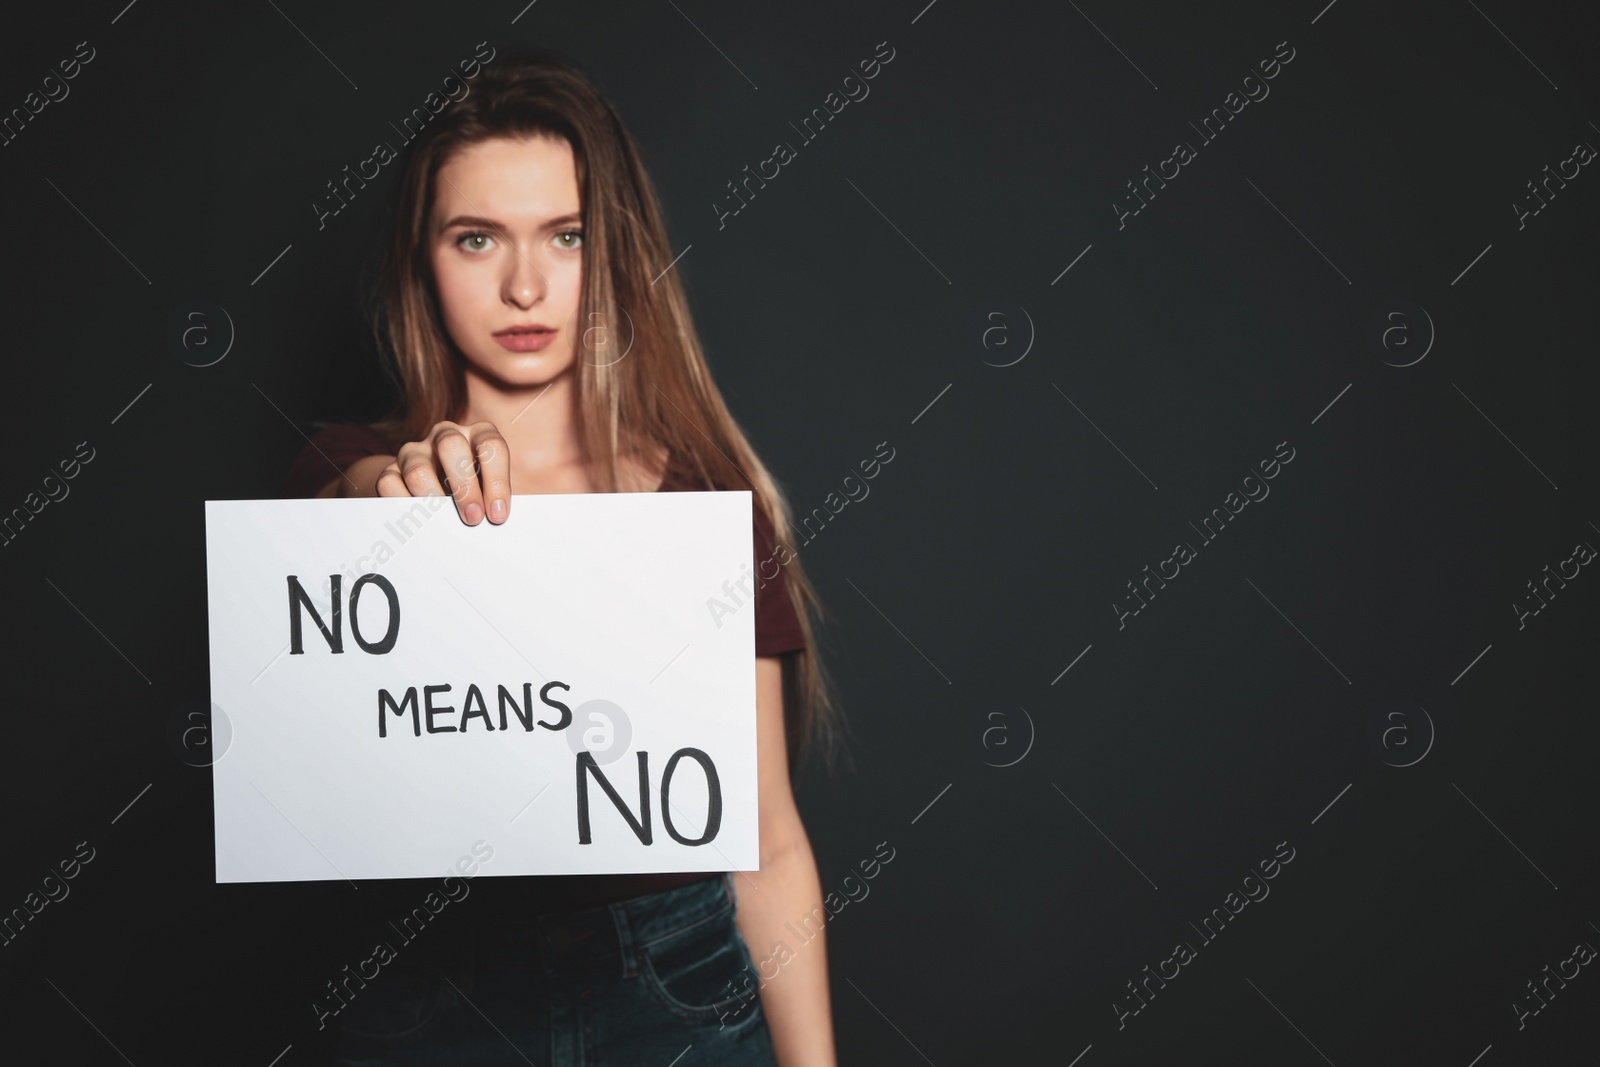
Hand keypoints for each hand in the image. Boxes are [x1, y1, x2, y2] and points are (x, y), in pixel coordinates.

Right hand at [376, 421, 510, 524]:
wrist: (437, 489)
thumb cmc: (476, 492)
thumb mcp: (491, 490)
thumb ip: (494, 501)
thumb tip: (494, 521)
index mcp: (478, 434)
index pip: (490, 446)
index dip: (496, 481)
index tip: (497, 514)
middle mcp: (446, 435)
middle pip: (451, 446)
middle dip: (464, 485)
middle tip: (473, 518)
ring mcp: (416, 451)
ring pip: (418, 468)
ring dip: (432, 498)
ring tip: (442, 522)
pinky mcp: (391, 469)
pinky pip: (390, 484)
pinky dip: (402, 504)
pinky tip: (416, 519)